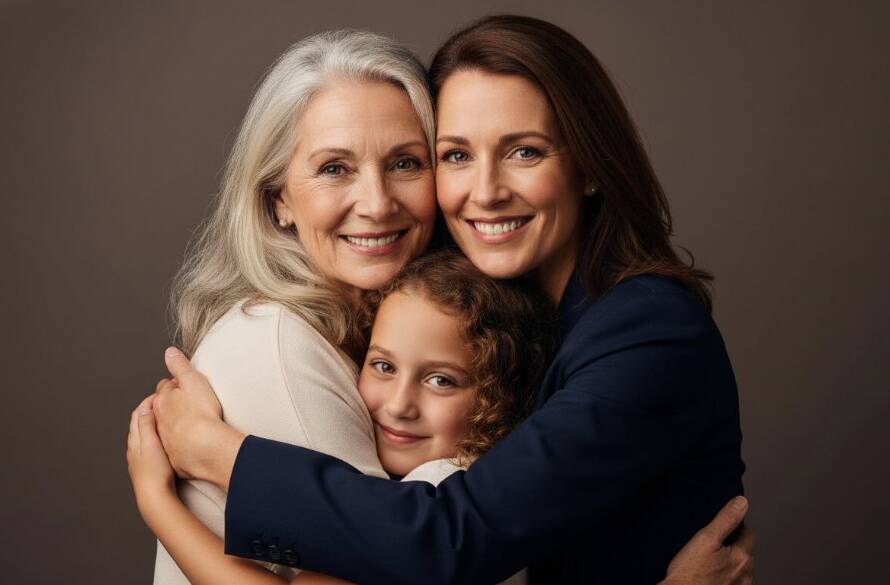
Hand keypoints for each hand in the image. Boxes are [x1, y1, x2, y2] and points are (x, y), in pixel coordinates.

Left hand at [126, 395, 175, 508]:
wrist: (154, 497)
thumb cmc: (155, 472)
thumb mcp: (152, 444)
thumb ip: (148, 425)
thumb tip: (146, 407)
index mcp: (135, 439)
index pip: (138, 413)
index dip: (148, 401)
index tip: (160, 394)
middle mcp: (134, 447)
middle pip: (138, 422)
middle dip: (149, 409)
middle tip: (162, 402)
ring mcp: (138, 457)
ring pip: (142, 433)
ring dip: (150, 422)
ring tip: (163, 417)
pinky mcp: (145, 465)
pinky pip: (146, 444)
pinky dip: (152, 434)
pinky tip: (162, 439)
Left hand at [153, 347, 244, 489]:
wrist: (205, 448)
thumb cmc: (201, 415)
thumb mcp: (191, 382)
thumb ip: (179, 366)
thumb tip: (169, 353)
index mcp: (161, 403)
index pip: (163, 391)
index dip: (173, 386)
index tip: (181, 386)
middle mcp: (159, 422)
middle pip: (161, 411)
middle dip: (169, 406)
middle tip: (182, 404)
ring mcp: (165, 442)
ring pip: (166, 430)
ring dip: (173, 426)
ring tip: (185, 424)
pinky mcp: (174, 458)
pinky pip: (175, 449)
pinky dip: (179, 444)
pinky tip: (189, 445)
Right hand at [661, 496, 754, 584]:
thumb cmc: (688, 574)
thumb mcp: (704, 539)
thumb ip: (725, 520)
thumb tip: (741, 502)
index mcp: (741, 557)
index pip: (748, 533)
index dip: (736, 526)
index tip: (723, 527)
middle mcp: (745, 575)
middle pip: (745, 552)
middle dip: (734, 545)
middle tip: (714, 544)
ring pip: (740, 569)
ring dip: (731, 563)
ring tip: (711, 561)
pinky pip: (734, 582)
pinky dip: (727, 577)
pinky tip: (712, 576)